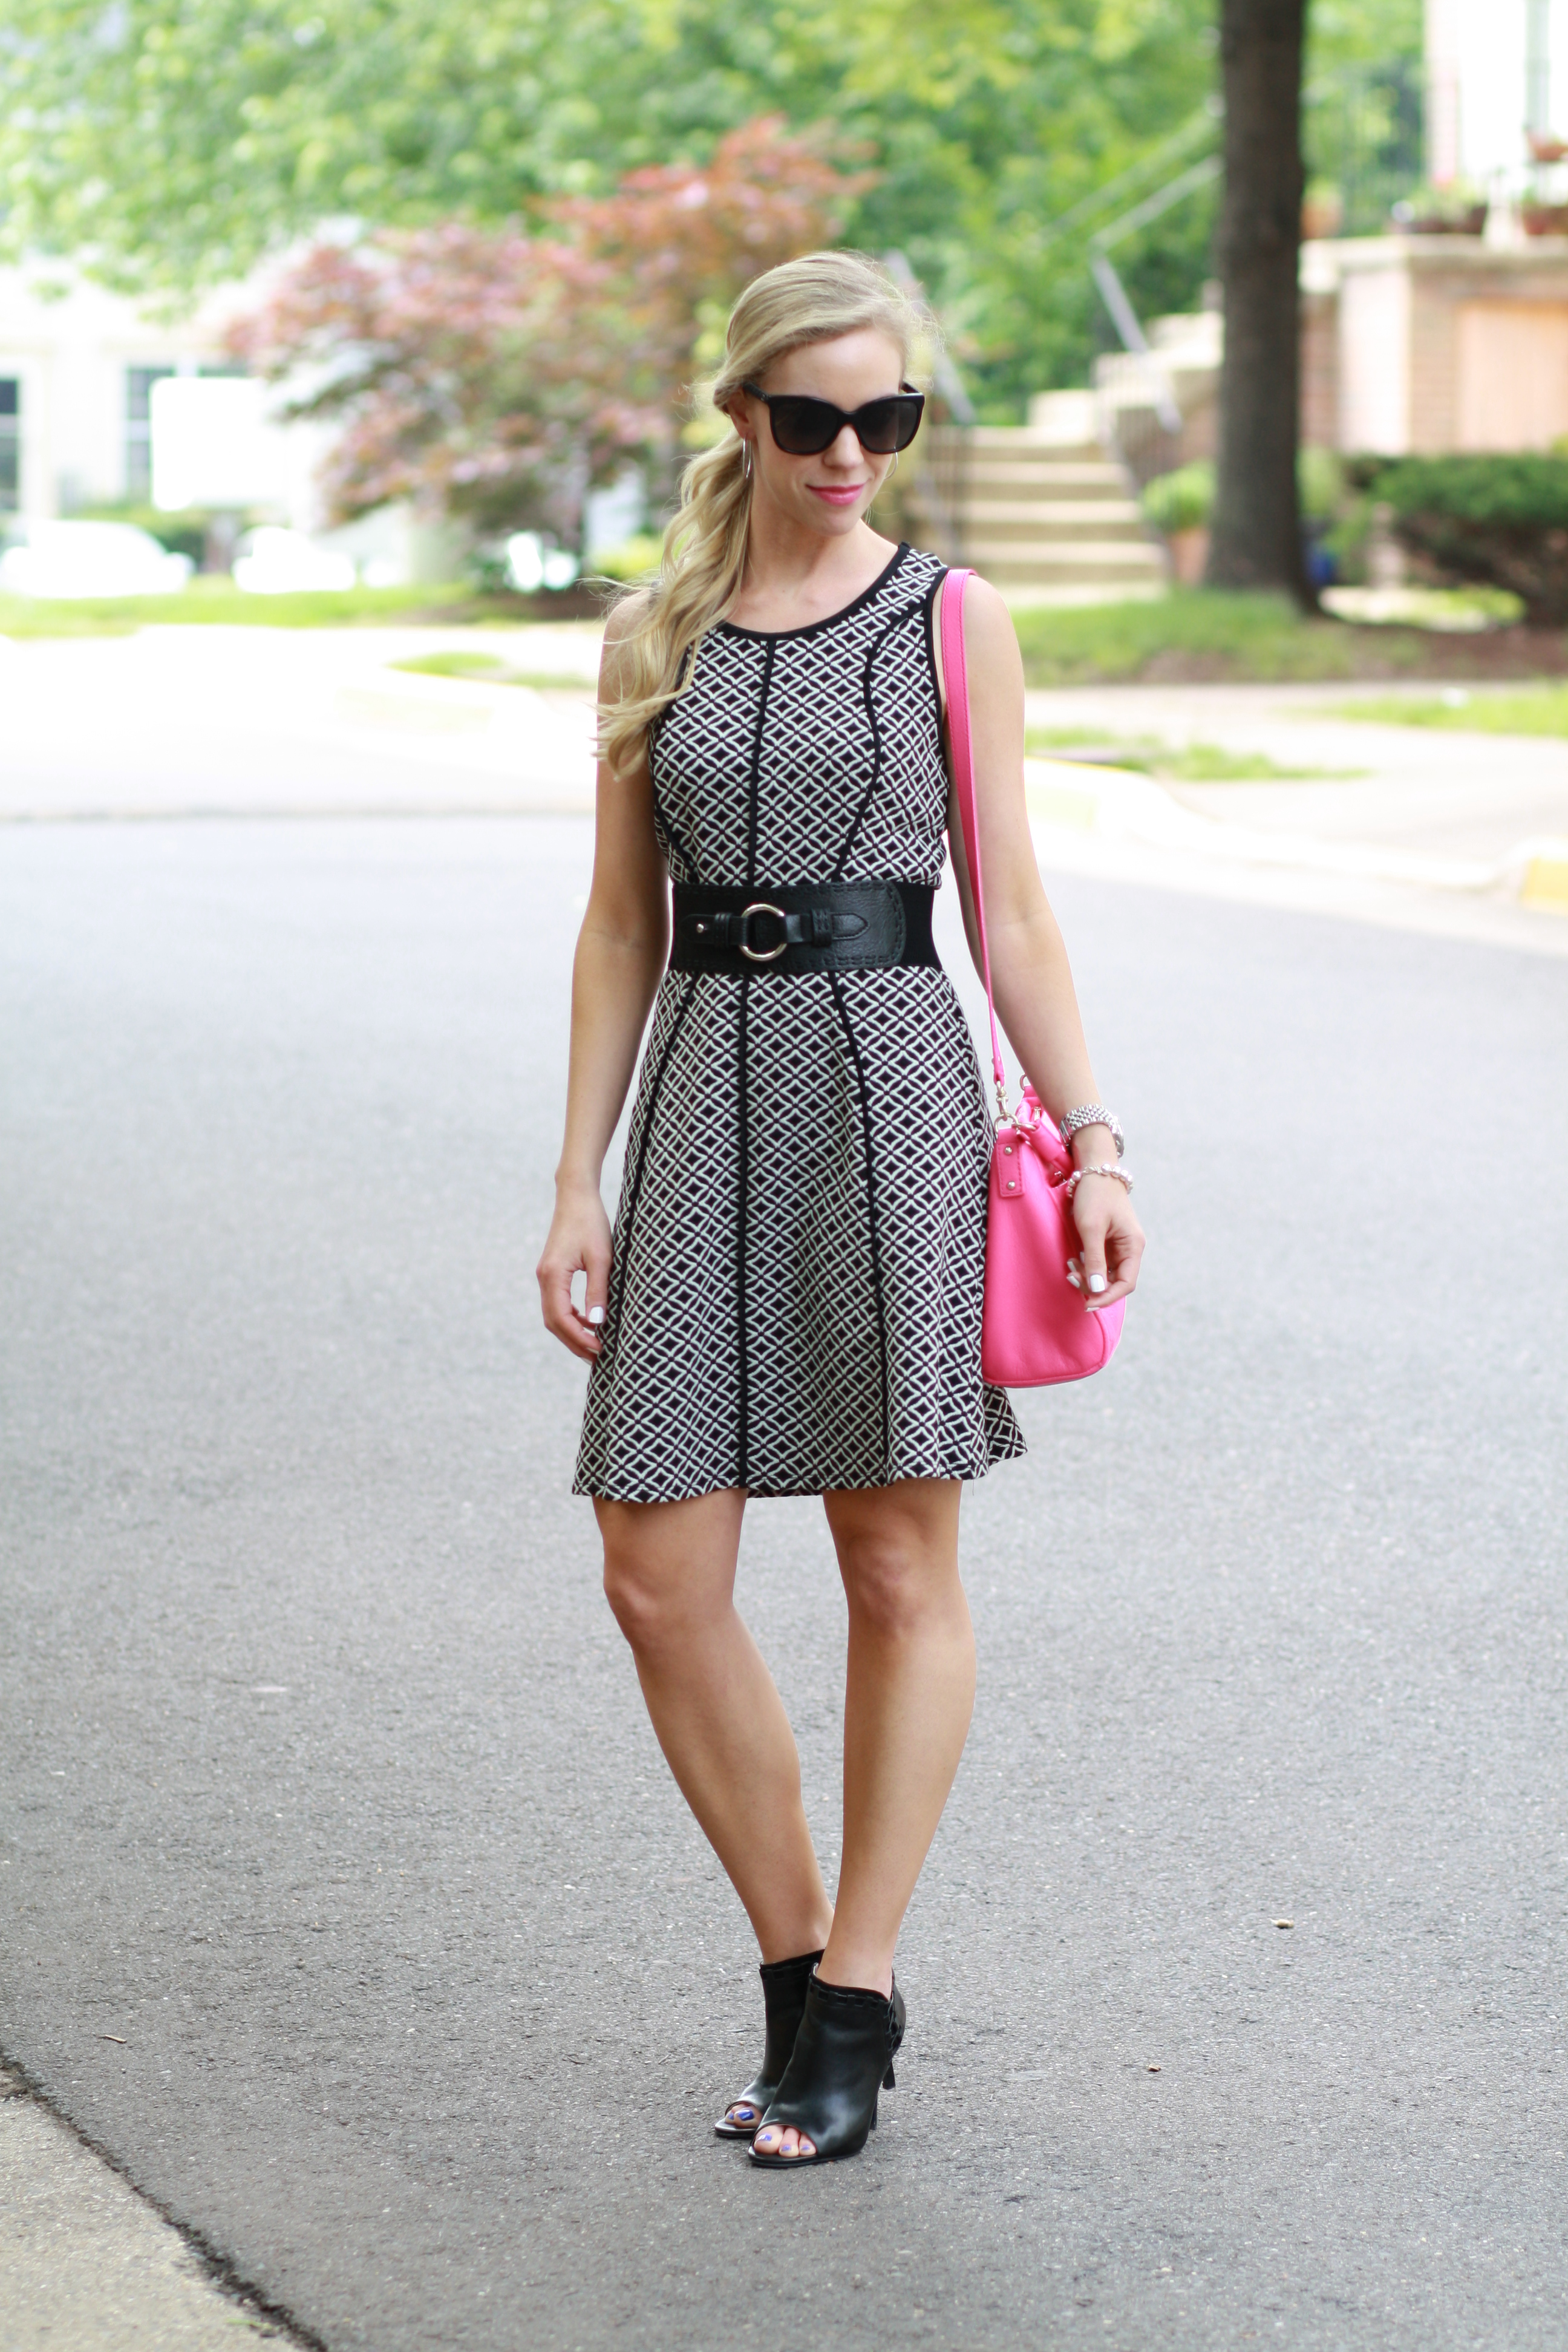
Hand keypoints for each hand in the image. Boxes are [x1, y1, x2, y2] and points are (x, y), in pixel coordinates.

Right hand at [537, 1181, 613, 1359]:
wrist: (576, 1196)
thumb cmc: (591, 1222)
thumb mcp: (601, 1257)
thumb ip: (598, 1290)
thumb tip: (598, 1324)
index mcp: (552, 1275)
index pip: (561, 1318)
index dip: (579, 1338)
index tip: (600, 1349)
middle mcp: (544, 1278)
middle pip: (554, 1322)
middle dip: (574, 1342)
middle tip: (597, 1358)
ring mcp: (546, 1276)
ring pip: (554, 1315)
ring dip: (572, 1332)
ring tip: (595, 1346)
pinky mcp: (552, 1273)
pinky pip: (558, 1303)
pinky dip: (572, 1318)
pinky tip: (589, 1323)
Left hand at [1068, 1175, 1143, 1311]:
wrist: (1094, 1170)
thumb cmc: (1095, 1195)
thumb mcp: (1091, 1228)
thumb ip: (1095, 1260)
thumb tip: (1097, 1290)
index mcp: (1133, 1246)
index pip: (1126, 1283)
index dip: (1107, 1296)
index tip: (1087, 1303)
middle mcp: (1130, 1249)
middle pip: (1115, 1281)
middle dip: (1094, 1285)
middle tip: (1070, 1277)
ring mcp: (1119, 1246)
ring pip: (1106, 1274)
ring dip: (1088, 1277)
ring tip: (1070, 1268)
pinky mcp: (1108, 1242)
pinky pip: (1100, 1263)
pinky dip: (1087, 1267)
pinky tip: (1074, 1261)